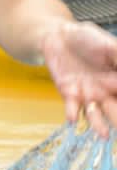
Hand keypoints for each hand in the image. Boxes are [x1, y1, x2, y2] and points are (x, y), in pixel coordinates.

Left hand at [42, 20, 116, 136]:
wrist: (58, 35)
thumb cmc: (87, 38)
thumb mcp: (109, 45)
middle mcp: (106, 92)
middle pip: (115, 110)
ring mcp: (88, 95)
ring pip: (96, 114)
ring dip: (99, 124)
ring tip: (104, 135)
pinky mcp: (68, 93)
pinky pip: (71, 107)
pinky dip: (72, 113)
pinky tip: (72, 119)